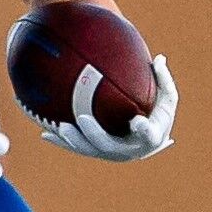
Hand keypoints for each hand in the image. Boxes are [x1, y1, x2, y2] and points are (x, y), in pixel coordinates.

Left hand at [42, 55, 177, 162]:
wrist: (148, 141)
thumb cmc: (158, 116)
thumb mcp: (166, 99)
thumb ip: (163, 81)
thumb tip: (160, 58)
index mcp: (149, 137)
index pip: (148, 135)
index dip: (143, 130)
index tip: (138, 121)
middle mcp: (128, 151)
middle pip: (109, 146)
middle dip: (95, 134)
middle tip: (84, 118)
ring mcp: (110, 154)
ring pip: (89, 150)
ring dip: (74, 140)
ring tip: (60, 127)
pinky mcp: (96, 153)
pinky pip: (77, 147)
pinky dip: (61, 141)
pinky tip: (44, 133)